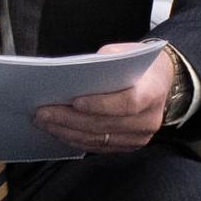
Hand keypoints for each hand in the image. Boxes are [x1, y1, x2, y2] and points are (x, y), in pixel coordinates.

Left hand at [31, 44, 174, 154]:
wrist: (159, 82)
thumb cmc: (137, 65)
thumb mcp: (125, 53)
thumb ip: (104, 61)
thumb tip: (73, 73)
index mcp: (152, 92)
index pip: (127, 103)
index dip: (100, 105)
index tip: (74, 101)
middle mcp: (148, 119)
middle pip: (104, 124)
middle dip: (69, 119)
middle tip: (42, 112)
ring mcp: (139, 136)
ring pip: (98, 139)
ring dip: (66, 131)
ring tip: (43, 121)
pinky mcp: (128, 145)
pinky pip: (98, 147)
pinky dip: (75, 139)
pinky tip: (57, 130)